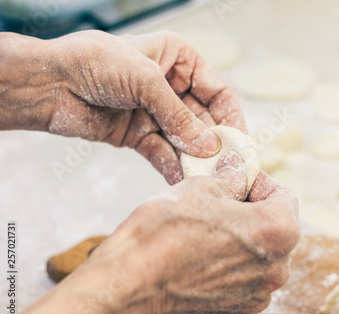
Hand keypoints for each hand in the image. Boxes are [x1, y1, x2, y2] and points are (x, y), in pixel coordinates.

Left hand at [0, 30, 245, 183]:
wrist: (49, 83)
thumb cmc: (95, 62)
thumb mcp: (147, 82)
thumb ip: (179, 117)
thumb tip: (208, 146)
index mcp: (178, 59)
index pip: (217, 89)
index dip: (231, 116)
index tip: (239, 141)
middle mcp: (170, 85)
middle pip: (204, 118)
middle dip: (214, 142)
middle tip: (226, 166)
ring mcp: (154, 111)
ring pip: (184, 139)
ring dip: (195, 158)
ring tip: (207, 178)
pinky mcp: (137, 133)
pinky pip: (162, 152)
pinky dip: (172, 166)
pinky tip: (182, 180)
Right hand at [13, 152, 299, 313]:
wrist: (130, 279)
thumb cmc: (166, 230)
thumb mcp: (203, 187)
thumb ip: (233, 178)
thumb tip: (240, 171)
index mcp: (279, 231)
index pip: (284, 196)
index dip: (260, 182)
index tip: (238, 179)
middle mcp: (278, 268)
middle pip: (275, 227)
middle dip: (252, 211)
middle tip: (221, 201)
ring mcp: (259, 294)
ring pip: (260, 255)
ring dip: (242, 239)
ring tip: (209, 229)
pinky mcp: (238, 311)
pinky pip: (244, 280)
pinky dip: (231, 267)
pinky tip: (203, 257)